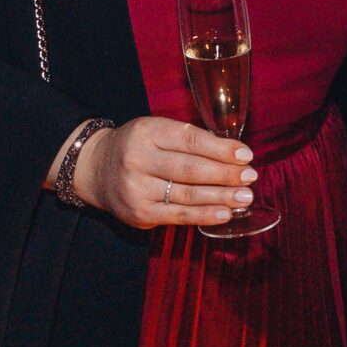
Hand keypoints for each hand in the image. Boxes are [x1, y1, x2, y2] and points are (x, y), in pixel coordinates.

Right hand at [72, 116, 255, 229]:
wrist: (96, 169)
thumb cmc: (137, 146)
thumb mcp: (156, 130)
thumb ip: (188, 138)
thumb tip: (233, 153)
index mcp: (146, 132)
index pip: (189, 140)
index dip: (220, 149)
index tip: (245, 154)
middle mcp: (138, 160)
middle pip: (190, 169)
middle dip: (225, 174)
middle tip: (251, 177)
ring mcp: (137, 189)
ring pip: (187, 194)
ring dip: (221, 197)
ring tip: (245, 196)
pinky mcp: (139, 213)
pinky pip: (179, 215)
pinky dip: (204, 215)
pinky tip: (225, 213)